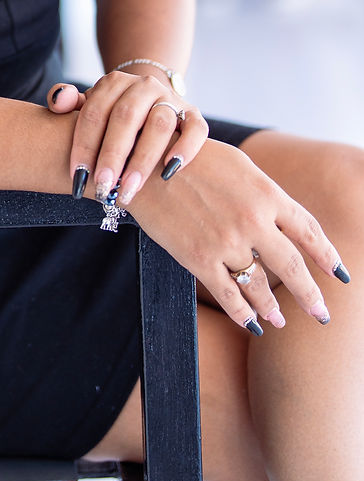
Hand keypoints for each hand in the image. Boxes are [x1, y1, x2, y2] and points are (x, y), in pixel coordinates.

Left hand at [46, 70, 207, 204]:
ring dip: (143, 159)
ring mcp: (171, 99)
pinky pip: (195, 129)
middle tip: (103, 187)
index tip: (77, 176)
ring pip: (159, 124)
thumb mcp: (88, 106)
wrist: (150, 103)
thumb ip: (66, 101)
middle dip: (112, 155)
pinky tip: (169, 172)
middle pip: (126, 117)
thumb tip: (59, 101)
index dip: (84, 145)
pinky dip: (185, 149)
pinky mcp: (193, 115)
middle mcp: (144, 86)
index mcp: (114, 83)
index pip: (95, 112)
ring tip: (128, 189)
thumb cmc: (111, 115)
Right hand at [132, 138, 345, 333]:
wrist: (141, 162)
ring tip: (281, 320)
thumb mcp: (238, 163)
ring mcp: (227, 242)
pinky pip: (229, 296)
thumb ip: (265, 192)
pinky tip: (252, 323)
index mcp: (267, 193)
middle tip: (322, 313)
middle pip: (293, 267)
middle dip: (311, 295)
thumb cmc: (189, 156)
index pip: (309, 231)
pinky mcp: (199, 259)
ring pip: (261, 286)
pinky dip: (244, 314)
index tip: (340, 274)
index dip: (328, 256)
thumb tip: (286, 219)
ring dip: (274, 308)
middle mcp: (253, 221)